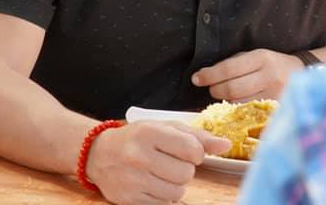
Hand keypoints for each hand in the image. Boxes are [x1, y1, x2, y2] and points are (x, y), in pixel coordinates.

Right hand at [85, 120, 229, 204]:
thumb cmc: (138, 138)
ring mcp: (133, 180)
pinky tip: (152, 183)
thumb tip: (225, 145)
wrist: (100, 154)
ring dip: (175, 184)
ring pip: (177, 191)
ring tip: (162, 173)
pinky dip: (163, 195)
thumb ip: (197, 136)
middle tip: (171, 162)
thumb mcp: (165, 127)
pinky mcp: (130, 199)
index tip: (186, 151)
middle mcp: (139, 156)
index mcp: (150, 133)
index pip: (192, 150)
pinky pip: (163, 203)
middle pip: (186, 174)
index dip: (195, 153)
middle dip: (185, 169)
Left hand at [191, 49, 302, 100]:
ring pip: (239, 104)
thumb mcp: (256, 56)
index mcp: (262, 58)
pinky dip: (239, 111)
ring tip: (226, 97)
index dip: (209, 75)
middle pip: (232, 89)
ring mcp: (275, 96)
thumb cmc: (273, 63)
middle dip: (216, 90)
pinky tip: (237, 108)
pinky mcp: (278, 110)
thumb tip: (207, 76)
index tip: (196, 78)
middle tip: (213, 89)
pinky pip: (250, 114)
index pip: (228, 69)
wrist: (305, 73)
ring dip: (226, 102)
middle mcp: (269, 77)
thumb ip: (234, 64)